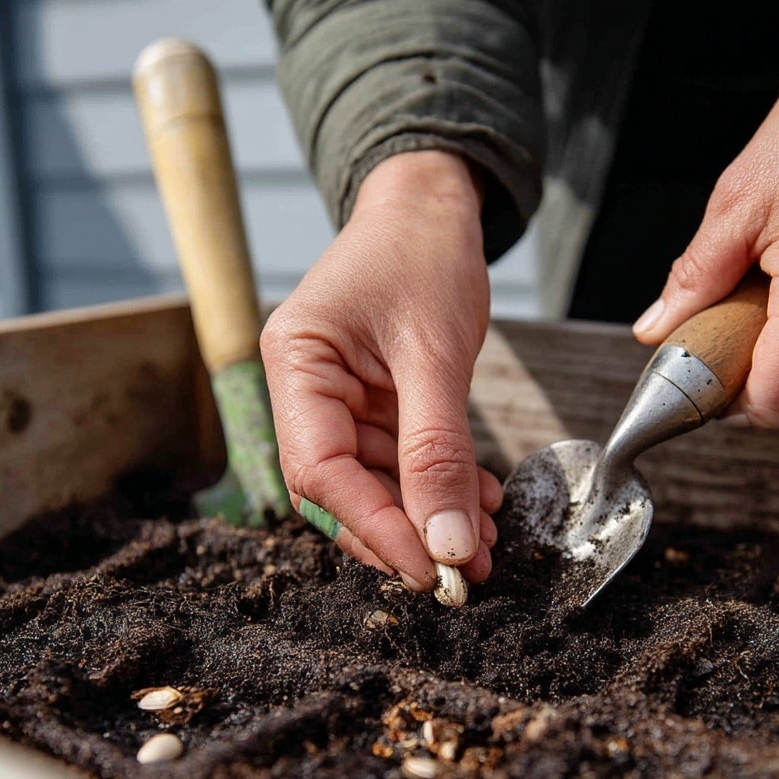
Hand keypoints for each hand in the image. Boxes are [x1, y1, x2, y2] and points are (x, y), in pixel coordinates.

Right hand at [259, 151, 501, 590]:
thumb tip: (446, 542)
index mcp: (295, 363)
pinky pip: (400, 463)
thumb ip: (438, 450)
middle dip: (403, 534)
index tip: (426, 568)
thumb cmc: (423, 252)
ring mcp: (338, 400)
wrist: (433, 206)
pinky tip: (480, 505)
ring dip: (429, 518)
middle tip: (460, 571)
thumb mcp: (435, 354)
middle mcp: (306, 390)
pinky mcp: (372, 406)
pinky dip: (440, 488)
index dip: (373, 528)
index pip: (320, 470)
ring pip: (375, 485)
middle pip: (341, 490)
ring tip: (482, 546)